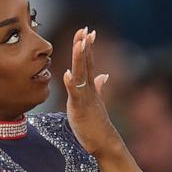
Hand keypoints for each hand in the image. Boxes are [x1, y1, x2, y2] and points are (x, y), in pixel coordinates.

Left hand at [63, 27, 121, 159]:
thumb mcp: (96, 102)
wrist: (104, 142)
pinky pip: (75, 94)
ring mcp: (85, 98)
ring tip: (79, 43)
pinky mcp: (80, 108)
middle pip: (86, 64)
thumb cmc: (97, 124)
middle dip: (85, 46)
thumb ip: (99, 87)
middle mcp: (89, 89)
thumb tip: (104, 75)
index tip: (87, 31)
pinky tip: (67, 74)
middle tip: (85, 29)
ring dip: (80, 59)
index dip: (87, 47)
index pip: (89, 63)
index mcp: (90, 87)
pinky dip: (71, 84)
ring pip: (82, 74)